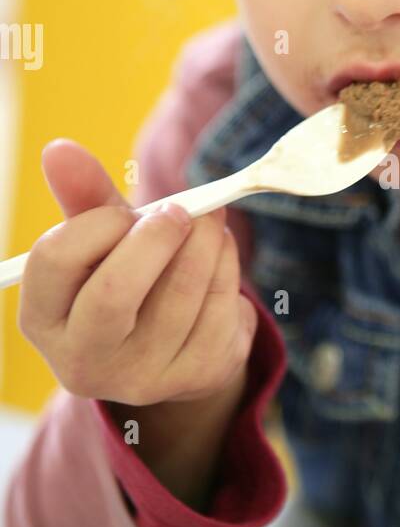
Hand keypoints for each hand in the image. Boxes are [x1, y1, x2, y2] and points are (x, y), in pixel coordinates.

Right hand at [17, 138, 257, 404]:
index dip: (97, 223)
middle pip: (113, 293)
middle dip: (155, 238)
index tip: (124, 212)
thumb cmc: (126, 276)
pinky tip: (220, 257)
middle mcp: (83, 361)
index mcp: (44, 319)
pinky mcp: (196, 378)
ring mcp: (142, 378)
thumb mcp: (100, 239)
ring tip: (210, 221)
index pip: (55, 260)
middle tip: (181, 209)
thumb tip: (58, 148)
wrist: (174, 343)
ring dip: (206, 243)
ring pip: (181, 296)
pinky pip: (221, 309)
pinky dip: (228, 269)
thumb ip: (84, 196)